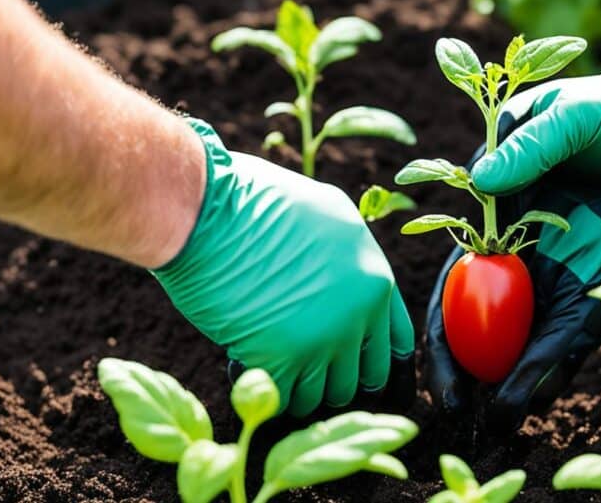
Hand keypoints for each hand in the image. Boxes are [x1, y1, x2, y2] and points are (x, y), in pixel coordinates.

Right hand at [153, 119, 414, 416]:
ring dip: (300, 387)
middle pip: (362, 375)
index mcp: (375, 280)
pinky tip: (247, 366)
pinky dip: (267, 391)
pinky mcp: (279, 361)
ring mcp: (321, 342)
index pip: (395, 342)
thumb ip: (349, 256)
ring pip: (323, 394)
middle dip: (335, 375)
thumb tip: (350, 285)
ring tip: (273, 363)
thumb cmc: (256, 200)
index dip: (371, 354)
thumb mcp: (329, 213)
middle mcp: (357, 315)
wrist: (205, 209)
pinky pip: (284, 400)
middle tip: (304, 364)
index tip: (352, 359)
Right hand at [426, 25, 600, 431]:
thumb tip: (483, 184)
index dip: (442, 320)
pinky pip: (575, 330)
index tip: (438, 361)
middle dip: (468, 366)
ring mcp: (561, 267)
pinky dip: (556, 363)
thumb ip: (532, 146)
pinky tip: (538, 397)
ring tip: (499, 420)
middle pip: (483, 317)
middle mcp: (520, 245)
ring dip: (512, 377)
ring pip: (526, 333)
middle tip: (462, 409)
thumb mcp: (571, 115)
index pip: (456, 271)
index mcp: (497, 206)